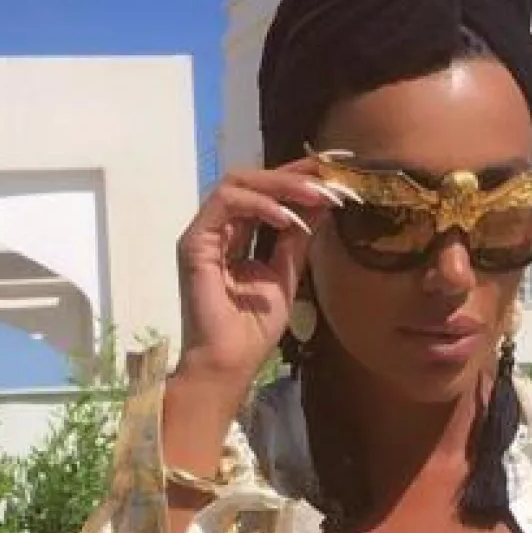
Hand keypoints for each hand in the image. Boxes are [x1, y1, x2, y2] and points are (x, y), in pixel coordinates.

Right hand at [175, 159, 349, 397]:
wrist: (230, 362)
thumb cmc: (253, 329)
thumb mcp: (286, 273)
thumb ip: (298, 237)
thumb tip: (322, 202)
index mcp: (238, 235)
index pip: (268, 193)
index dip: (300, 177)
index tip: (337, 170)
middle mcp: (219, 228)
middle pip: (254, 180)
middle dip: (295, 175)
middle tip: (331, 177)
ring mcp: (204, 232)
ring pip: (239, 183)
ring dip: (281, 185)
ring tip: (315, 195)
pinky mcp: (194, 241)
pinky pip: (226, 203)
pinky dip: (259, 205)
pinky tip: (286, 217)